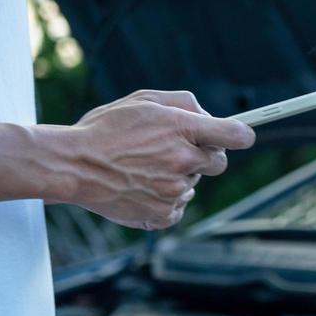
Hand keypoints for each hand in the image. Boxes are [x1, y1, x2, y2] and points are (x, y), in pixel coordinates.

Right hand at [62, 89, 254, 229]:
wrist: (73, 165)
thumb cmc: (105, 129)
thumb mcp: (143, 100)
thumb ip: (183, 103)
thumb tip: (208, 116)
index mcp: (182, 129)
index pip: (235, 135)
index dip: (242, 135)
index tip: (240, 136)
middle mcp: (183, 161)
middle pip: (218, 163)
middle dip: (204, 156)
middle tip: (177, 150)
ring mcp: (173, 190)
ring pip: (194, 185)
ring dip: (179, 177)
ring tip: (146, 168)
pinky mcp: (162, 214)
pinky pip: (178, 206)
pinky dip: (165, 199)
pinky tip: (142, 187)